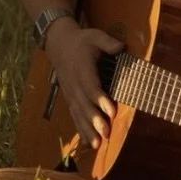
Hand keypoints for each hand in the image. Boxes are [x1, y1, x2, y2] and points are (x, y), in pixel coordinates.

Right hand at [44, 19, 121, 147]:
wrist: (59, 45)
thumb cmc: (82, 41)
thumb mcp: (95, 36)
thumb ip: (108, 42)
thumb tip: (121, 47)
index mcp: (81, 68)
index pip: (91, 86)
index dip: (100, 99)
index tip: (111, 110)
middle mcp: (74, 83)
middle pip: (84, 104)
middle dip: (95, 120)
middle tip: (106, 133)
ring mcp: (70, 93)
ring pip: (79, 113)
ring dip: (88, 129)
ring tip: (97, 144)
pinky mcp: (70, 99)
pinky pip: (75, 116)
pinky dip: (81, 129)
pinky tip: (89, 143)